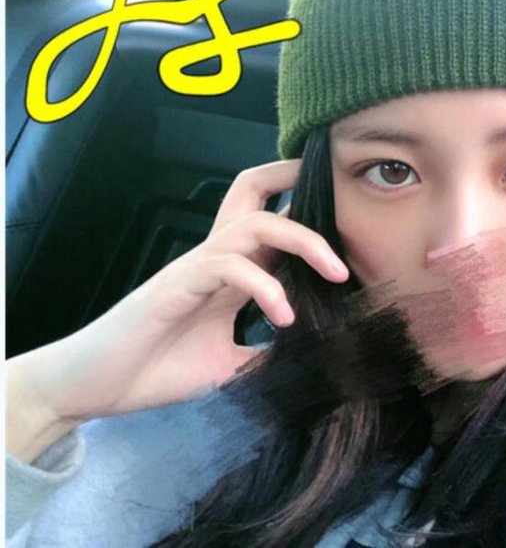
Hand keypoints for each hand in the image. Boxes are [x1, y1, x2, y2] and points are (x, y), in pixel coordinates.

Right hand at [7, 160, 348, 461]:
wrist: (92, 388)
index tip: (346, 210)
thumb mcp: (231, 363)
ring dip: (302, 242)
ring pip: (253, 225)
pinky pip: (226, 266)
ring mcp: (194, 268)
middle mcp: (215, 258)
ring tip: (337, 275)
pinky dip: (264, 287)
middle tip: (347, 205)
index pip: (268, 218)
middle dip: (295, 183)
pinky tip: (283, 316)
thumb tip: (316, 358)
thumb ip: (268, 352)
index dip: (301, 203)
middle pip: (253, 194)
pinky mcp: (175, 286)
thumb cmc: (157, 369)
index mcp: (230, 271)